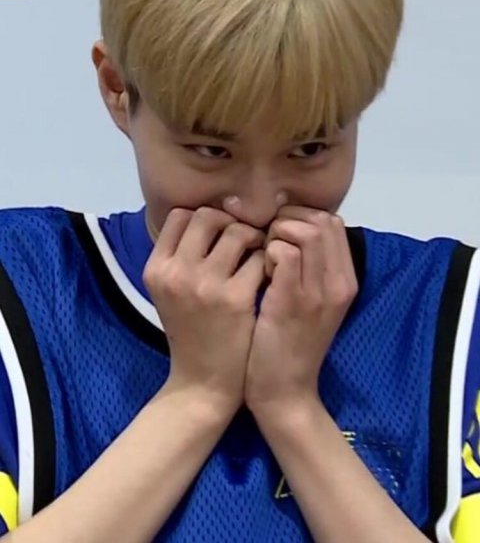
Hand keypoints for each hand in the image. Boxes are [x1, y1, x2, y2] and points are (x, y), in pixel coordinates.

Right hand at [143, 207, 265, 416]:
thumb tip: (212, 213)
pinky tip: (267, 274)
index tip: (219, 233)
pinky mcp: (235, 298)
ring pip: (237, 231)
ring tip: (257, 254)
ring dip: (253, 238)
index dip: (203, 218)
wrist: (203, 382)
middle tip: (242, 240)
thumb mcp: (170, 292)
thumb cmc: (190, 332)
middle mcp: (175, 272)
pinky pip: (259, 257)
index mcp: (155, 269)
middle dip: (230, 222)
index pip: (180, 215)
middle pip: (207, 216)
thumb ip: (182, 255)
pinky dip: (267, 261)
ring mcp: (205, 285)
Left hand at [245, 206, 357, 413]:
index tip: (279, 232)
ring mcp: (318, 293)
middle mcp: (339, 283)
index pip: (332, 222)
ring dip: (277, 233)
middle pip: (322, 220)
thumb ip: (309, 266)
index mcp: (346, 280)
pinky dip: (267, 252)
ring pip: (306, 232)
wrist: (285, 392)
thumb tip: (289, 227)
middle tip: (267, 240)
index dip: (301, 216)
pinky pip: (285, 253)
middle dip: (288, 219)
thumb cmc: (290, 343)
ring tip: (262, 255)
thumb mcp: (311, 302)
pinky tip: (256, 270)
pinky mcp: (292, 303)